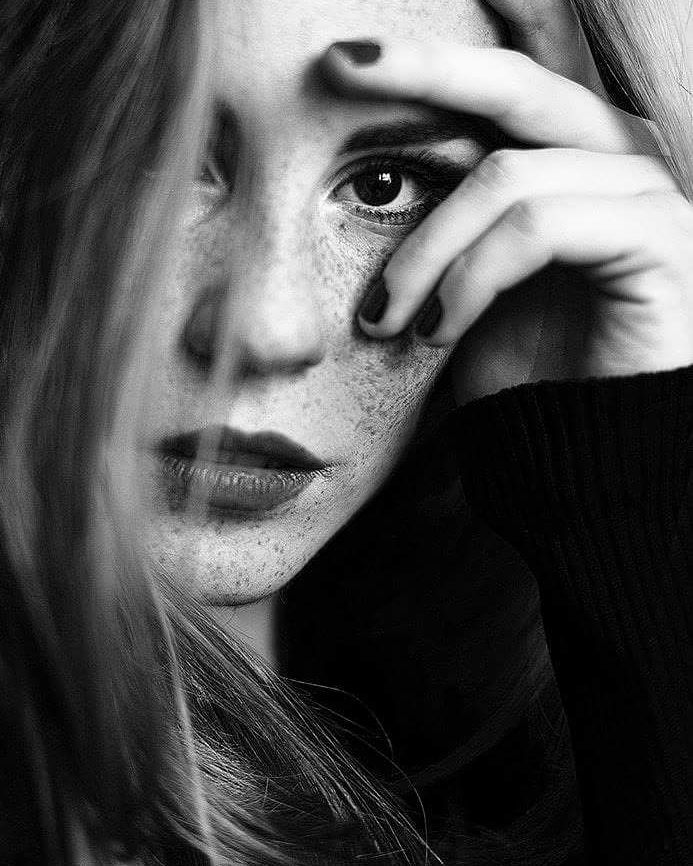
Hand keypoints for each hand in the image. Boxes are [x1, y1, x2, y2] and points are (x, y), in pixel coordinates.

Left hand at [322, 1, 692, 405]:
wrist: (581, 450)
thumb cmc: (525, 367)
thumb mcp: (467, 280)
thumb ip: (447, 215)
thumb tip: (372, 172)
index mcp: (575, 156)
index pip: (524, 69)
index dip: (465, 39)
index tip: (366, 40)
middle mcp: (619, 155)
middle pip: (517, 82)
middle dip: (423, 69)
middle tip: (338, 63)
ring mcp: (646, 192)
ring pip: (507, 179)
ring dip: (426, 254)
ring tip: (385, 319)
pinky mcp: (661, 239)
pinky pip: (537, 229)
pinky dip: (472, 278)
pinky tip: (440, 330)